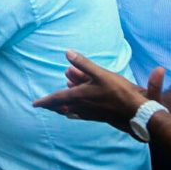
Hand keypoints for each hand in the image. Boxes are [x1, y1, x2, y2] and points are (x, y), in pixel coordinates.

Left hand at [32, 50, 161, 133]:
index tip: (34, 104)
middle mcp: (82, 106)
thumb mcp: (100, 73)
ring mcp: (91, 113)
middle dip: (52, 105)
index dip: (45, 101)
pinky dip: (73, 113)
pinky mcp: (98, 117)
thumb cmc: (118, 92)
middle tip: (42, 105)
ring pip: (71, 111)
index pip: (57, 98)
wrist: (136, 113)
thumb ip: (83, 64)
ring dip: (62, 108)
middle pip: (62, 107)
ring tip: (55, 108)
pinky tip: (73, 114)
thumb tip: (67, 52)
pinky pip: (81, 115)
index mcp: (79, 96)